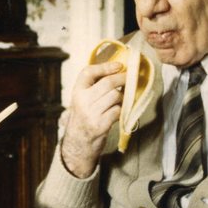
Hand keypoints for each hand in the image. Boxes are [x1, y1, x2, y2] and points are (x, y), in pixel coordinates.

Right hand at [60, 61, 126, 176]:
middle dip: (123, 78)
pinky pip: (118, 111)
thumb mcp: (82, 100)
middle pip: (107, 83)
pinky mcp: (100, 125)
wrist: (78, 143)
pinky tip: (118, 112)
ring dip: (122, 97)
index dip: (105, 66)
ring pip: (115, 96)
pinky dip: (121, 110)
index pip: (88, 72)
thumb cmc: (84, 118)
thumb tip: (118, 70)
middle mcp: (82, 101)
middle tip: (132, 77)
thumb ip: (94, 87)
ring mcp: (91, 114)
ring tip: (120, 100)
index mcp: (76, 92)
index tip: (119, 65)